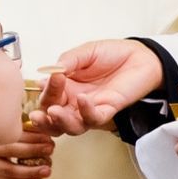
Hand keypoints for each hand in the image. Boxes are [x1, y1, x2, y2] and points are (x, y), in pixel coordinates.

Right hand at [0, 126, 55, 178]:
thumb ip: (19, 123)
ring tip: (47, 170)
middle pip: (12, 150)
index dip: (32, 136)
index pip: (14, 133)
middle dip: (34, 150)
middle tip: (50, 149)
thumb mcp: (5, 124)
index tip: (48, 138)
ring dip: (31, 171)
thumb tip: (41, 121)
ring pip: (10, 169)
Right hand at [37, 40, 163, 134]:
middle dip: (44, 119)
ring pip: (71, 126)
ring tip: (54, 111)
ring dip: (60, 122)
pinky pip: (94, 118)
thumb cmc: (113, 54)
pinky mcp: (108, 110)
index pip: (48, 97)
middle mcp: (75, 102)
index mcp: (66, 88)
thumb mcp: (85, 52)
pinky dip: (86, 112)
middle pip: (54, 119)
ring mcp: (90, 108)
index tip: (49, 79)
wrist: (139, 56)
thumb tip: (49, 70)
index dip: (46, 91)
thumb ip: (68, 60)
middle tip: (38, 114)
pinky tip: (82, 99)